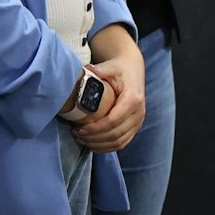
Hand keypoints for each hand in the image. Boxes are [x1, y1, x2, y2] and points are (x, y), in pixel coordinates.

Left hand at [74, 26, 146, 153]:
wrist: (133, 70)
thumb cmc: (119, 69)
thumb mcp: (111, 66)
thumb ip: (101, 70)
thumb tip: (88, 71)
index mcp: (133, 99)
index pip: (114, 120)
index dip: (96, 128)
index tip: (79, 129)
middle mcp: (139, 113)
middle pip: (115, 134)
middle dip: (94, 138)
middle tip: (76, 135)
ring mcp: (138, 121)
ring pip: (119, 142)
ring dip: (98, 144)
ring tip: (81, 140)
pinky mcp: (135, 127)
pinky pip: (122, 143)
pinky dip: (107, 148)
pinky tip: (92, 145)